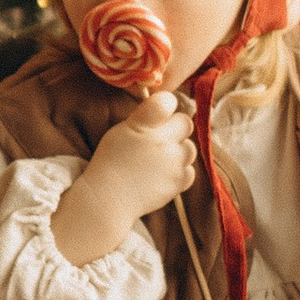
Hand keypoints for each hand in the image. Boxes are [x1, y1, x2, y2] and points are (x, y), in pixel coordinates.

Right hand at [55, 90, 195, 263]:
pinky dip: (179, 172)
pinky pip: (189, 170)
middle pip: (185, 123)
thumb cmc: (112, 161)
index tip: (161, 111)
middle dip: (176, 128)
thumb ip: (145, 117)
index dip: (167, 104)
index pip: (167, 101)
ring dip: (179, 151)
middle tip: (160, 138)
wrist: (109, 198)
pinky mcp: (179, 181)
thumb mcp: (122, 131)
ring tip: (159, 160)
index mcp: (143, 124)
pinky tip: (162, 174)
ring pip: (190, 148)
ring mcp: (174, 162)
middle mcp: (162, 140)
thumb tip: (167, 107)